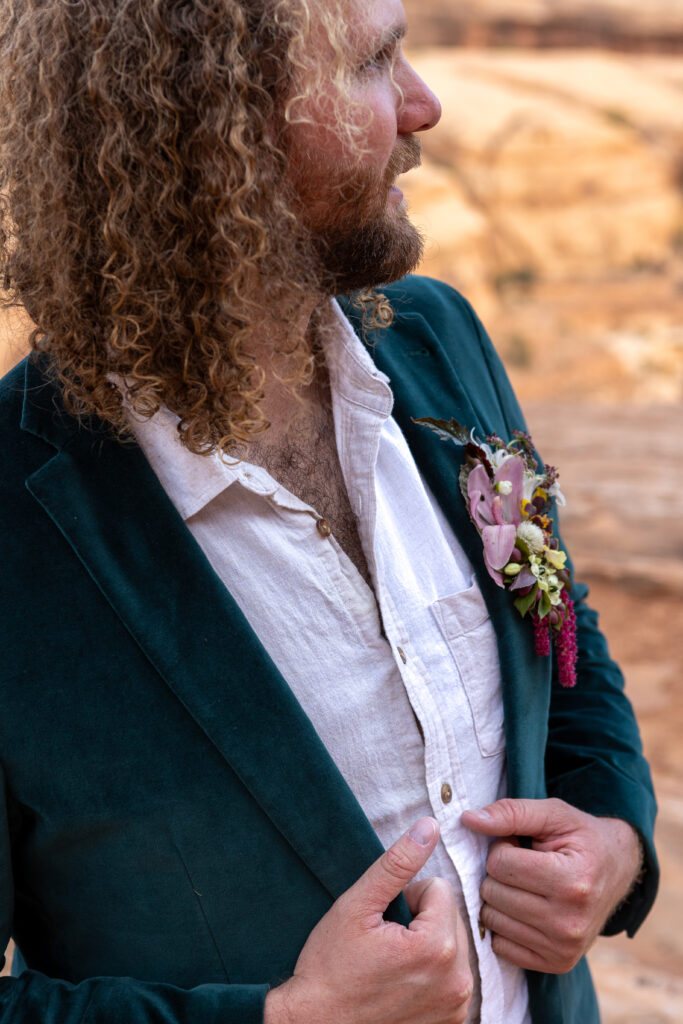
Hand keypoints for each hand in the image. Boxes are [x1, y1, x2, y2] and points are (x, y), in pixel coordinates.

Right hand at [264, 817, 472, 1023]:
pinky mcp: (453, 1023)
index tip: (382, 922)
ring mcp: (457, 1006)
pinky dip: (432, 975)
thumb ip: (397, 863)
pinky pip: (452, 977)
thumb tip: (429, 826)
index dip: (407, 898)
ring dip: (428, 947)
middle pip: (450, 918)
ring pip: (453, 946)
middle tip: (385, 943)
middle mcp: (457, 981)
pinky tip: (403, 984)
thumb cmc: (330, 968)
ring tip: (392, 964)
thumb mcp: (357, 906)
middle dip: (421, 922)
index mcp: (437, 947)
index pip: (439, 889)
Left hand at [461, 797, 641, 973]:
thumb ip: (511, 812)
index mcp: (572, 881)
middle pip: (492, 893)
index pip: (499, 864)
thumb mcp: (553, 813)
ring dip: (499, 897)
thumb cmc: (582, 837)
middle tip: (523, 865)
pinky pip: (500, 946)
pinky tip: (525, 907)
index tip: (521, 845)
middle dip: (498, 873)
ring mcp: (564, 948)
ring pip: (491, 920)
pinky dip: (504, 924)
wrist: (618, 870)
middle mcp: (570, 922)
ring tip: (525, 884)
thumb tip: (469, 819)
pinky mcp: (557, 963)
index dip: (503, 847)